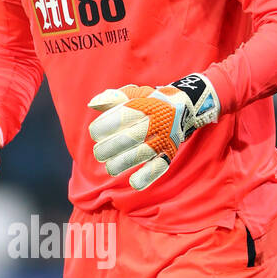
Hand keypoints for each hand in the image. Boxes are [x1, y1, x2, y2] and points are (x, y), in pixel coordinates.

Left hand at [87, 73, 218, 189]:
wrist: (182, 107)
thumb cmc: (149, 102)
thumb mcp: (134, 94)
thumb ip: (113, 98)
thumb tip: (94, 104)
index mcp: (144, 106)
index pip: (121, 117)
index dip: (104, 126)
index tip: (95, 133)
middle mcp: (155, 123)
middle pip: (129, 137)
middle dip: (109, 148)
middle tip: (99, 153)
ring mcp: (163, 139)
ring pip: (141, 154)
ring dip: (122, 164)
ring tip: (111, 167)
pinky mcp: (168, 153)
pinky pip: (158, 167)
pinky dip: (146, 177)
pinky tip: (133, 182)